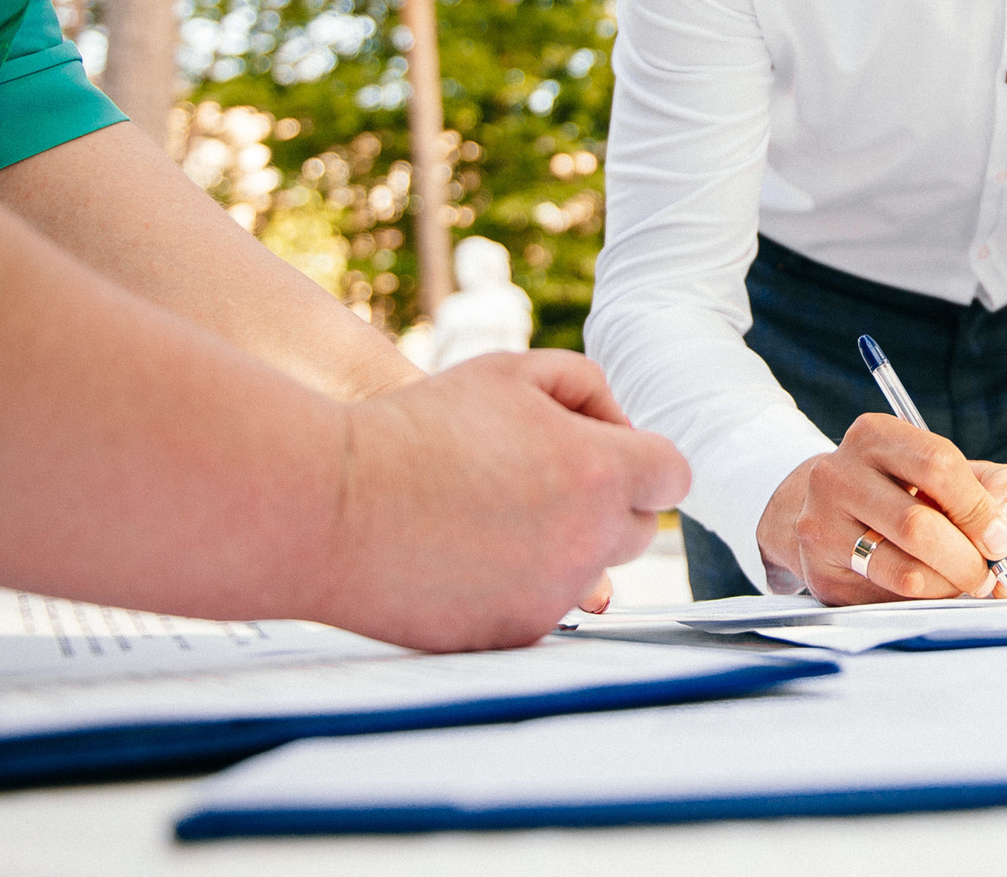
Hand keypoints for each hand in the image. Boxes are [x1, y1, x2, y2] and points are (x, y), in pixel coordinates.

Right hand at [316, 351, 688, 651]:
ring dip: (564, 544)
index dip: (642, 460)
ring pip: (592, 571)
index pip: (673, 475)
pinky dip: (520, 584)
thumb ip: (585, 387)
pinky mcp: (516, 634)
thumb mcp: (509, 372)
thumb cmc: (418, 428)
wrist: (333, 504)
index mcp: (599, 473)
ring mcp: (554, 595)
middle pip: (641, 528)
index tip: (603, 455)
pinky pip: (544, 606)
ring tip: (494, 515)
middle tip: (540, 479)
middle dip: (607, 502)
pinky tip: (467, 555)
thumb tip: (619, 429)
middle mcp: (589, 540)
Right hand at [758, 415, 1006, 605]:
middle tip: (989, 574)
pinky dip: (923, 601)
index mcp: (874, 435)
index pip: (937, 465)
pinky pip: (888, 599)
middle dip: (967, 558)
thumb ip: (1004, 485)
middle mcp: (836, 474)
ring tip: (965, 582)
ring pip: (903, 571)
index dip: (978, 508)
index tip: (999, 538)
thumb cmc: (904, 488)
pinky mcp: (820, 573)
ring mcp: (820, 525)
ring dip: (949, 585)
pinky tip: (932, 588)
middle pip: (918, 525)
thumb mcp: (956, 472)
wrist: (830, 510)